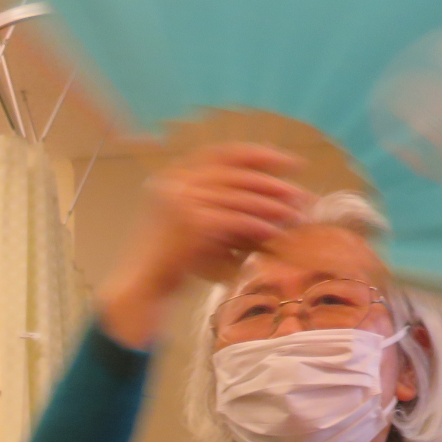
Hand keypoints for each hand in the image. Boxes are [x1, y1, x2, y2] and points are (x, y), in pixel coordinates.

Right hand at [97, 143, 312, 348]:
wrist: (140, 289)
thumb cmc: (167, 263)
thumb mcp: (193, 225)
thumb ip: (221, 206)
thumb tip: (272, 198)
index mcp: (173, 175)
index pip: (222, 153)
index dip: (258, 154)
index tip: (288, 161)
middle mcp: (175, 182)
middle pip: (236, 174)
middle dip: (272, 183)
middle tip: (301, 194)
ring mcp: (181, 200)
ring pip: (239, 196)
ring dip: (271, 205)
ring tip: (296, 215)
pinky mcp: (191, 223)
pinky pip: (234, 219)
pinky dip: (257, 225)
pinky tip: (275, 233)